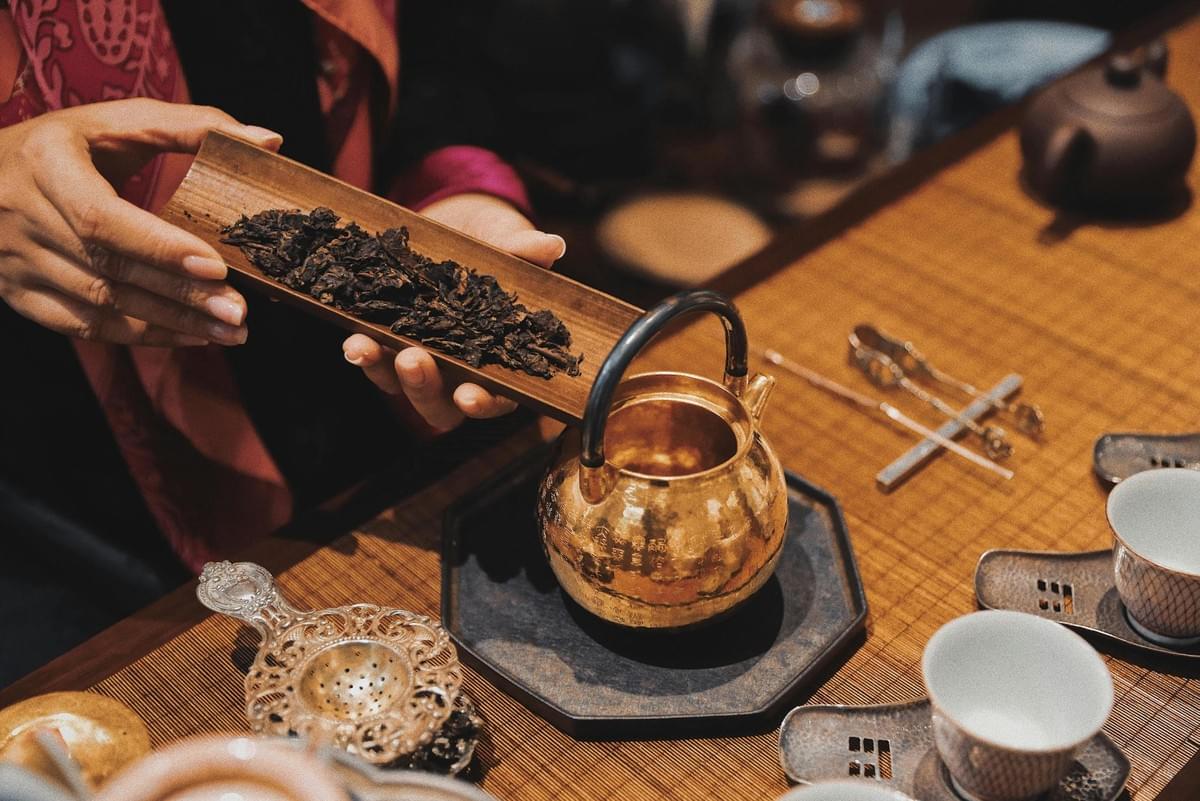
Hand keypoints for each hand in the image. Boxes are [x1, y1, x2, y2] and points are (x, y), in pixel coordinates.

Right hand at [0, 98, 281, 345]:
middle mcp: (21, 215)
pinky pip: (87, 327)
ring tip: (232, 330)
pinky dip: (144, 335)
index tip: (217, 267)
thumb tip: (270, 140)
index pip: (102, 219)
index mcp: (45, 164)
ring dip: (172, 323)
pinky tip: (193, 337)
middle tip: (240, 312)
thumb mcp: (115, 122)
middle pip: (109, 268)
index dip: (160, 248)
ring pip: (101, 305)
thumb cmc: (66, 145)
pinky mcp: (19, 294)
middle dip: (180, 295)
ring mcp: (14, 261)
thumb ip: (192, 127)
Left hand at [344, 193, 565, 430]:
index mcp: (503, 359)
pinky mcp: (390, 342)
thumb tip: (551, 244)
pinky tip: (352, 336)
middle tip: (411, 360)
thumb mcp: (507, 240)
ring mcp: (424, 361)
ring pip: (403, 387)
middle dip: (424, 389)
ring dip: (384, 372)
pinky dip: (362, 352)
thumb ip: (525, 248)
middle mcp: (462, 370)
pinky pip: (375, 360)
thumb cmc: (493, 242)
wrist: (455, 224)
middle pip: (443, 404)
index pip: (500, 395)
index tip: (469, 396)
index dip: (485, 402)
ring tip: (364, 345)